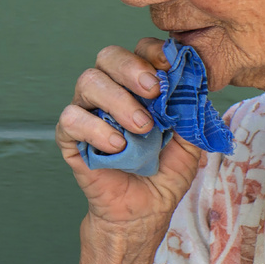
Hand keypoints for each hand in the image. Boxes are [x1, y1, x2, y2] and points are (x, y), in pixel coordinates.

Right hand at [57, 38, 204, 232]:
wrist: (143, 212)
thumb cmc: (163, 174)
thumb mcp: (189, 143)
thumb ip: (190, 114)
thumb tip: (194, 85)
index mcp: (138, 86)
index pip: (140, 51)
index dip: (153, 51)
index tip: (170, 66)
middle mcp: (110, 92)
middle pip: (108, 56)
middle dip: (131, 68)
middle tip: (153, 91)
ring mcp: (88, 112)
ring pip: (88, 82)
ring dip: (118, 100)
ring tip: (141, 128)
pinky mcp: (70, 137)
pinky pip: (71, 119)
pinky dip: (95, 129)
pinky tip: (117, 146)